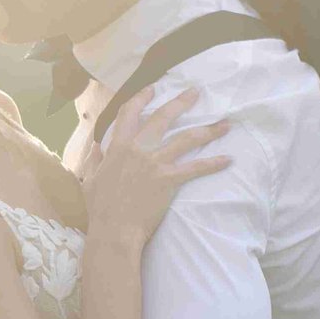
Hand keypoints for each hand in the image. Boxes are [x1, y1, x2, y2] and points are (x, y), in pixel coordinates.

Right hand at [82, 85, 231, 248]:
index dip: (142, 98)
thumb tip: (98, 146)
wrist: (113, 230)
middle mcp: (138, 149)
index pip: (129, 113)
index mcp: (118, 147)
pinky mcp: (169, 179)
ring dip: (208, 130)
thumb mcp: (90, 179)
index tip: (153, 88)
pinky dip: (214, 163)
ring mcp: (155, 163)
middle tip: (196, 92)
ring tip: (226, 124)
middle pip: (163, 117)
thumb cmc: (99, 208)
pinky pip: (196, 168)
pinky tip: (228, 159)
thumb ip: (95, 160)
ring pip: (186, 139)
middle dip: (182, 102)